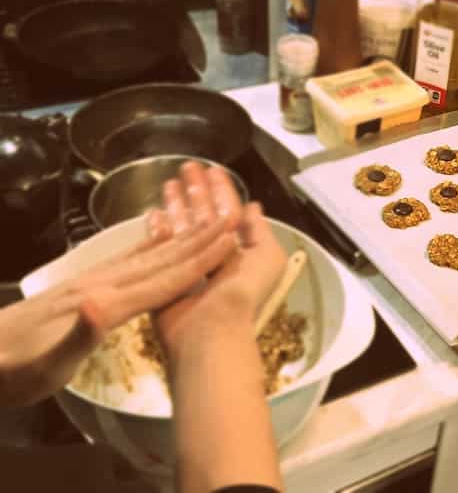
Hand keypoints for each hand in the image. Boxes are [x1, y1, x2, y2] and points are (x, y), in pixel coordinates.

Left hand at [0, 223, 236, 407]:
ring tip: (206, 223)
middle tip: (230, 220)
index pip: (160, 281)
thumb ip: (78, 336)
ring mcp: (88, 284)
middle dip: (197, 242)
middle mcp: (100, 287)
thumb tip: (102, 306)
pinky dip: (147, 248)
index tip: (229, 241)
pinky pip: (124, 262)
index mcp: (103, 305)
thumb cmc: (12, 371)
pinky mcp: (79, 287)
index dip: (197, 263)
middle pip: (158, 262)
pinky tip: (157, 240)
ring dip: (179, 241)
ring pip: (144, 258)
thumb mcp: (45, 367)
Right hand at [152, 163, 287, 361]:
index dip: (221, 190)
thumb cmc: (242, 292)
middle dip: (196, 191)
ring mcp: (189, 265)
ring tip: (167, 182)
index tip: (211, 169)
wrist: (210, 329)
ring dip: (176, 205)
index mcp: (240, 250)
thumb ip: (260, 230)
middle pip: (204, 216)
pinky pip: (162, 248)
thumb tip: (253, 206)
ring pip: (183, 227)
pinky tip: (152, 213)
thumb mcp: (267, 257)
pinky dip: (158, 230)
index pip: (229, 212)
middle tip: (185, 167)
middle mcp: (215, 255)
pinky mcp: (166, 276)